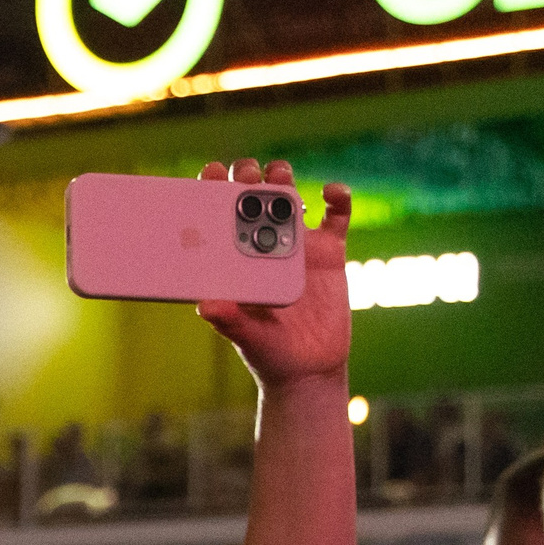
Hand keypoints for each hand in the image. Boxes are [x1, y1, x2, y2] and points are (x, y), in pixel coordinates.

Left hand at [197, 158, 351, 389]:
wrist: (309, 370)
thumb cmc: (267, 353)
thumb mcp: (246, 336)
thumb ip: (229, 320)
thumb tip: (205, 306)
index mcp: (234, 259)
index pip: (217, 217)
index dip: (211, 190)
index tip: (209, 174)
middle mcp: (262, 245)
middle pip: (253, 197)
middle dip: (248, 178)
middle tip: (247, 177)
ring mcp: (297, 245)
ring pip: (290, 197)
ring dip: (283, 179)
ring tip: (279, 177)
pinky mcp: (329, 253)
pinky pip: (337, 216)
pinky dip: (338, 199)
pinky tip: (332, 192)